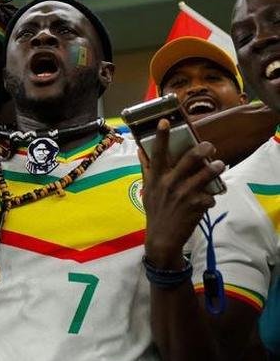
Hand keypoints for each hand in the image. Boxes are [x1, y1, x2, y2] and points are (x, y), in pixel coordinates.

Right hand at [140, 120, 225, 268]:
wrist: (163, 238)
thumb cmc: (155, 212)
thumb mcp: (147, 190)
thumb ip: (147, 170)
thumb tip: (141, 151)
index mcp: (156, 179)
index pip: (157, 154)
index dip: (161, 137)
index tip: (165, 121)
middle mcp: (169, 184)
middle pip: (190, 159)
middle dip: (203, 149)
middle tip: (210, 146)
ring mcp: (184, 194)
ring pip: (207, 173)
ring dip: (216, 168)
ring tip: (219, 165)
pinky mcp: (197, 205)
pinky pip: (211, 195)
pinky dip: (211, 196)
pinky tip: (207, 200)